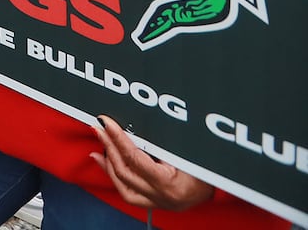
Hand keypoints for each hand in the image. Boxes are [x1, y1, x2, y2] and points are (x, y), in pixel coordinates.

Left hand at [92, 116, 213, 211]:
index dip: (118, 138)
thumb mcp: (188, 150)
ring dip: (108, 161)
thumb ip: (161, 140)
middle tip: (99, 127)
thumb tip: (134, 122)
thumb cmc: (211, 167)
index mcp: (170, 184)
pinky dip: (113, 174)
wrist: (226, 187)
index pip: (135, 158)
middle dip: (109, 146)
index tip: (107, 122)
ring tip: (101, 141)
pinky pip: (127, 191)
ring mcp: (158, 202)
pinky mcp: (156, 203)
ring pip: (122, 184)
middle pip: (125, 171)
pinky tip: (103, 160)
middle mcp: (162, 197)